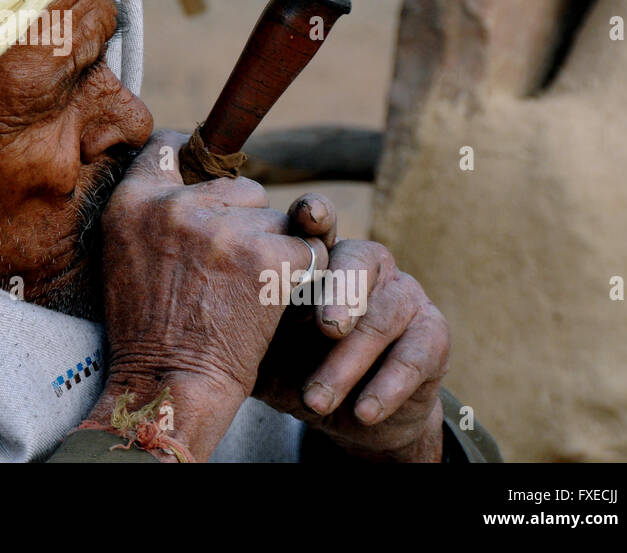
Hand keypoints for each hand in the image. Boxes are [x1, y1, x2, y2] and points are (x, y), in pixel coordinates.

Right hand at [87, 131, 325, 461]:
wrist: (169, 387)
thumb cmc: (148, 333)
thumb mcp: (124, 256)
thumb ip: (151, 211)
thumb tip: (184, 162)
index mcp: (131, 202)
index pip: (168, 146)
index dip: (193, 158)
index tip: (206, 171)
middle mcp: (174, 206)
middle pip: (240, 188)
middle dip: (246, 222)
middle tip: (226, 273)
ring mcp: (223, 229)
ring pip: (277, 219)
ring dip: (274, 251)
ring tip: (246, 295)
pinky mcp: (267, 257)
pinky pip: (309, 248)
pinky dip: (303, 276)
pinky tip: (276, 303)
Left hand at [252, 211, 449, 462]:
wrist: (351, 412)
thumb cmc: (295, 363)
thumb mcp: (262, 343)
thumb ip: (240, 318)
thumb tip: (193, 304)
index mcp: (321, 254)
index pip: (319, 223)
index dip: (315, 215)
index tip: (306, 216)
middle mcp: (366, 264)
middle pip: (360, 260)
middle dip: (342, 293)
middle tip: (325, 327)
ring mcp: (404, 295)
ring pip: (384, 316)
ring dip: (349, 362)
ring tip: (315, 401)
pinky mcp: (432, 335)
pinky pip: (415, 355)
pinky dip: (388, 386)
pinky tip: (364, 411)